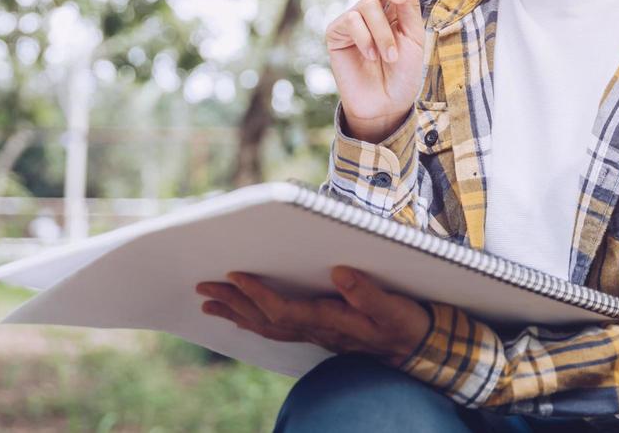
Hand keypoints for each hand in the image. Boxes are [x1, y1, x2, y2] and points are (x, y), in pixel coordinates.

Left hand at [194, 266, 432, 364]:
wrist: (415, 346)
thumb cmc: (403, 324)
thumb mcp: (392, 308)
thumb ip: (367, 292)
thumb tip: (339, 273)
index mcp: (329, 321)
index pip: (284, 310)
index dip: (257, 294)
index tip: (234, 276)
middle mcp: (316, 329)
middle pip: (265, 320)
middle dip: (233, 303)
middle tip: (203, 288)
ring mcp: (315, 332)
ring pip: (266, 326)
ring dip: (236, 313)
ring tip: (209, 304)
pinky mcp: (318, 330)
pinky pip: (276, 328)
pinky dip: (253, 321)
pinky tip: (240, 316)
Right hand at [325, 0, 431, 140]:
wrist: (386, 105)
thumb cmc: (403, 73)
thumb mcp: (413, 37)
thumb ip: (412, 6)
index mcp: (394, 4)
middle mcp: (371, 6)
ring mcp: (352, 18)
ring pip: (368, 4)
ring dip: (384, 33)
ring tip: (390, 57)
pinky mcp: (336, 33)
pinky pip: (352, 21)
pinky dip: (366, 40)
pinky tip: (371, 57)